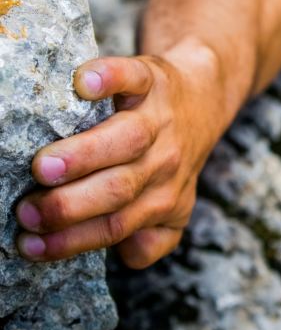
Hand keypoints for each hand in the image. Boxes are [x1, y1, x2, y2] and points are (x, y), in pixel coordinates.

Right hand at [15, 41, 222, 267]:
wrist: (202, 98)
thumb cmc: (171, 156)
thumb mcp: (174, 204)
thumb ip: (154, 236)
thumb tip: (126, 252)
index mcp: (164, 197)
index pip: (116, 225)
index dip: (73, 239)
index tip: (29, 245)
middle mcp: (165, 160)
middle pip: (120, 188)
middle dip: (71, 205)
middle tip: (28, 211)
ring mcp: (159, 117)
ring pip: (128, 139)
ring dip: (85, 155)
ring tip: (44, 167)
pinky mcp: (151, 78)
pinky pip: (132, 77)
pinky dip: (109, 78)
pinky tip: (83, 84)